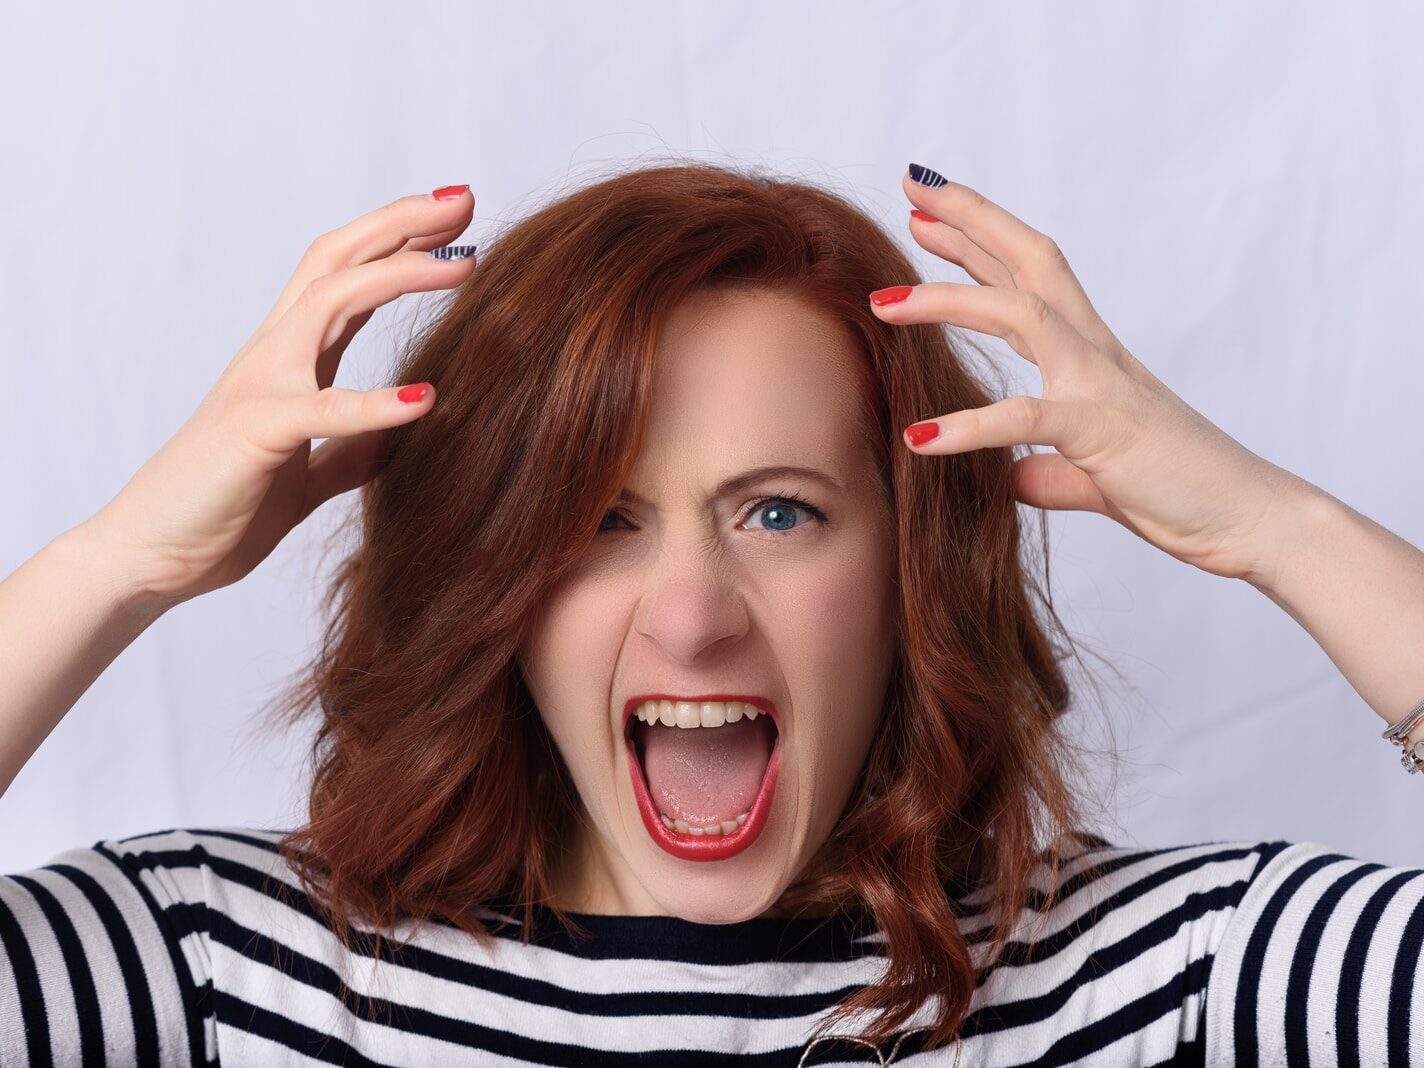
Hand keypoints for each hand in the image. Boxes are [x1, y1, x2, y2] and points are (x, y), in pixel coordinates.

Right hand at [79, 185, 477, 606]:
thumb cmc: (218, 510)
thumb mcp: (304, 476)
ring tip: (465, 269)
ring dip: (400, 276)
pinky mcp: (255, 433)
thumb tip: (400, 437)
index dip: (399, 242)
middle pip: (337, 260)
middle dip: (402, 224)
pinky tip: (426, 398)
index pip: (347, 277)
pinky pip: (321, 410)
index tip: (458, 222)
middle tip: (466, 200)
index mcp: (287, 361)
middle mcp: (272, 355)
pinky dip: (376, 404)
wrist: (148, 557)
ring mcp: (260, 386)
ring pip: (329, 301)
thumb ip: (348, 451)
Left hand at [869, 169, 1317, 582]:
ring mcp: (1101, 386)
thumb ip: (1049, 471)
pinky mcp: (1102, 432)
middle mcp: (1097, 354)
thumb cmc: (1182, 490)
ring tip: (882, 303)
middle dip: (971, 219)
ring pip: (1021, 313)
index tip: (929, 214)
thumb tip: (1013, 480)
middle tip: (912, 187)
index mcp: (1093, 356)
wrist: (1252, 521)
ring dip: (948, 300)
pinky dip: (970, 427)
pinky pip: (1026, 420)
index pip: (1031, 278)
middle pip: (1031, 260)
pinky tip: (921, 440)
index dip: (981, 241)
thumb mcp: (1094, 474)